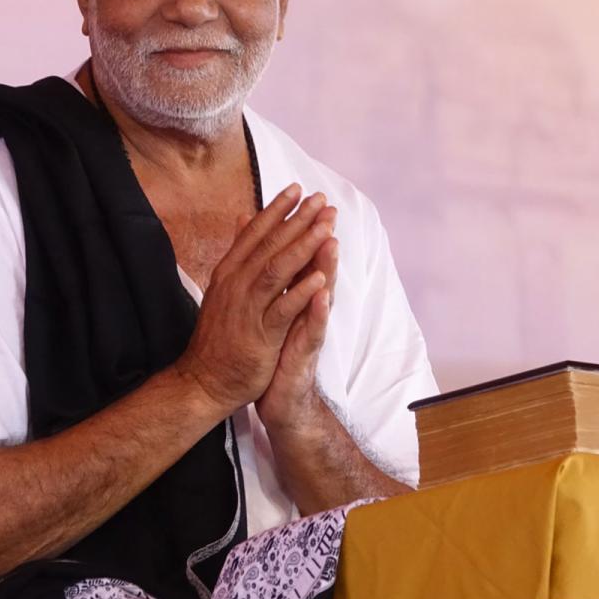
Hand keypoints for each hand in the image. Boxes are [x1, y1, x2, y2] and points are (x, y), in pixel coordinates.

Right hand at [177, 184, 335, 414]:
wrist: (205, 380)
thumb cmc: (220, 334)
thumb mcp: (224, 287)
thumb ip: (239, 253)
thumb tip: (244, 219)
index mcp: (229, 272)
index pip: (255, 233)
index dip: (276, 209)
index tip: (297, 188)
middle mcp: (236, 284)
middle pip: (270, 245)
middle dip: (297, 220)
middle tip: (320, 199)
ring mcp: (247, 308)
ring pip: (277, 270)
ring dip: (303, 246)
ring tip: (326, 226)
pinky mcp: (260, 334)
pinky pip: (283, 308)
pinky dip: (301, 291)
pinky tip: (320, 276)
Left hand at [257, 210, 337, 431]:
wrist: (278, 400)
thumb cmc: (274, 354)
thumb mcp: (271, 312)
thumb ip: (273, 282)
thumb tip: (267, 251)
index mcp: (293, 298)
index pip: (299, 259)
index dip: (301, 230)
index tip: (303, 198)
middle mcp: (305, 310)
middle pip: (315, 269)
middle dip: (320, 239)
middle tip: (328, 209)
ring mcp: (308, 331)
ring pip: (320, 295)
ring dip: (326, 268)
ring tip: (331, 242)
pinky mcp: (305, 355)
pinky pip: (313, 332)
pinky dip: (318, 313)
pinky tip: (322, 295)